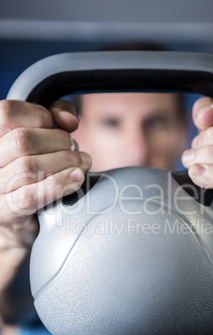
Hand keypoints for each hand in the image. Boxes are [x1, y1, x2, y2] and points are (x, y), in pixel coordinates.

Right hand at [0, 99, 91, 248]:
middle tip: (76, 151)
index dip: (41, 116)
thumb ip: (53, 118)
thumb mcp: (42, 138)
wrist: (20, 220)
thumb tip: (68, 120)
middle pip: (22, 140)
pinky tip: (76, 180)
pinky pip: (29, 197)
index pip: (8, 112)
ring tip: (81, 165)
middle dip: (59, 142)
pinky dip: (58, 186)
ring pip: (28, 167)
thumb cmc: (32, 174)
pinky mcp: (4, 213)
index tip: (61, 127)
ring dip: (64, 163)